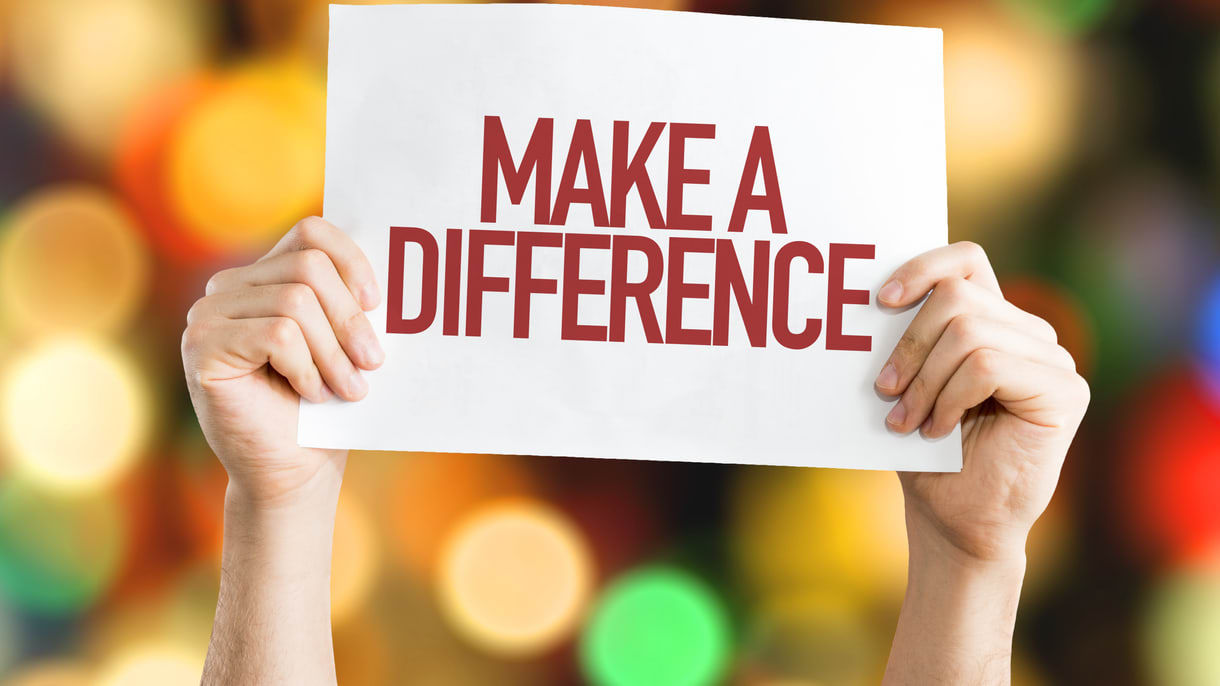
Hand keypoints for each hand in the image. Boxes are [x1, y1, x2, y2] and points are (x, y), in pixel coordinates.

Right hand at [181, 217, 383, 507]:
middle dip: (351, 318)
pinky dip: (306, 367)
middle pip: (308, 267)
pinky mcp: (201, 348)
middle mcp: (227, 288)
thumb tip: (397, 263)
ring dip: (333, 353)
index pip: (311, 232)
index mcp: (264, 277)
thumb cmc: (326, 408)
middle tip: (372, 363)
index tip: (379, 303)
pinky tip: (310, 394)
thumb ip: (352, 301)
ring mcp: (206, 316)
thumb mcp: (345, 343)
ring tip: (347, 389)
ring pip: (296, 302)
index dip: (352, 260)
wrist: (293, 472)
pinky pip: (277, 335)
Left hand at [874, 241, 1089, 563]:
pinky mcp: (1064, 391)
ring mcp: (1053, 359)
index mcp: (994, 320)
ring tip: (907, 420)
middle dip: (908, 345)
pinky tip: (939, 429)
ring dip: (925, 380)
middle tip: (885, 391)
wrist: (953, 521)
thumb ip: (906, 338)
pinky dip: (950, 398)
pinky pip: (988, 366)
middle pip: (956, 298)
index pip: (965, 261)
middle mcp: (1029, 332)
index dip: (922, 267)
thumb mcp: (907, 384)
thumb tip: (870, 296)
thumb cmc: (925, 453)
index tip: (881, 301)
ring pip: (968, 333)